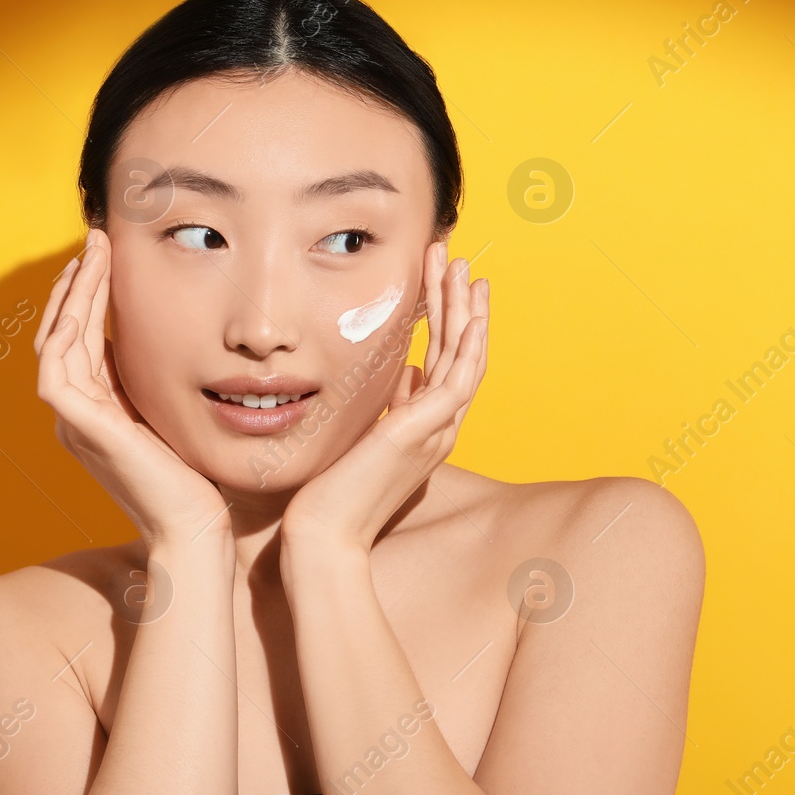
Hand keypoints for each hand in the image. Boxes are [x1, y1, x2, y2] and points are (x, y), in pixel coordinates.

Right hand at [36, 229, 230, 549]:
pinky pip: (58, 367)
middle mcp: (76, 415)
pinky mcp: (80, 428)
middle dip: (76, 284)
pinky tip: (88, 295)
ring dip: (72, 293)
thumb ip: (154, 381)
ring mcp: (73, 422)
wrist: (195, 526)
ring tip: (92, 252)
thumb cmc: (195, 477)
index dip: (88, 297)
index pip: (79, 341)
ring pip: (57, 341)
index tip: (106, 257)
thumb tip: (165, 335)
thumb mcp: (171, 413)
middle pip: (61, 334)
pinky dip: (68, 326)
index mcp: (94, 412)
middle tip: (95, 240)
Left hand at [281, 241, 488, 555]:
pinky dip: (467, 343)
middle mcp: (439, 428)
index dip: (450, 321)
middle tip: (458, 259)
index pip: (446, 363)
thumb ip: (391, 404)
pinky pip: (458, 378)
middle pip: (461, 353)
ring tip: (461, 266)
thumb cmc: (333, 494)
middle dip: (459, 302)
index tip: (449, 285)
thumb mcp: (365, 434)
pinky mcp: (424, 431)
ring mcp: (436, 430)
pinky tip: (468, 311)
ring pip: (464, 357)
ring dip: (464, 309)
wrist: (326, 534)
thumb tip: (406, 371)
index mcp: (425, 428)